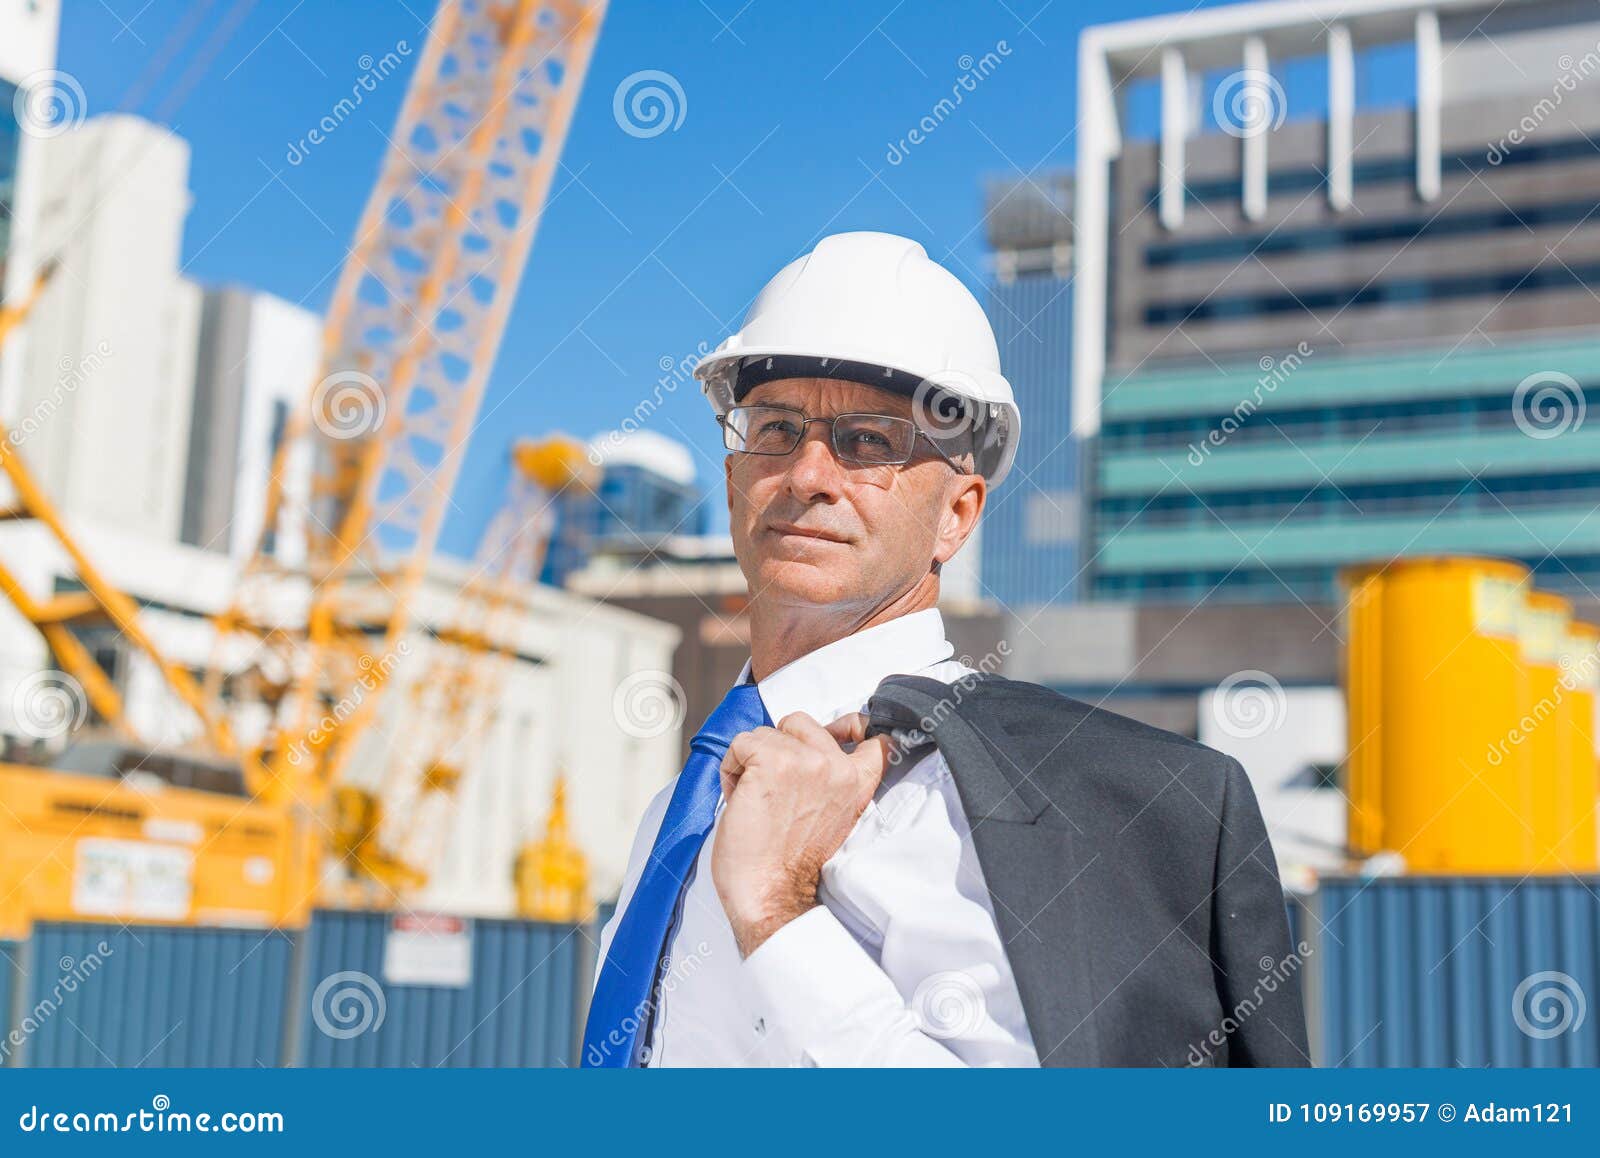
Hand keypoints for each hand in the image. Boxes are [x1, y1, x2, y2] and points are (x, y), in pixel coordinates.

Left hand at [712, 711, 891, 956]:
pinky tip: (739, 798)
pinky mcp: (772, 762)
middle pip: (800, 721)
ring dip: (750, 762)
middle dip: (779, 746)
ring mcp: (806, 761)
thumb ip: (829, 780)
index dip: (852, 727)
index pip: (874, 738)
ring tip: (754, 799)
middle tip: (773, 788)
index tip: (841, 733)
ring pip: (764, 733)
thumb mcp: (831, 817)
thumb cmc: (790, 864)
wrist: (770, 895)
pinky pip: (741, 743)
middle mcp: (837, 767)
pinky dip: (731, 768)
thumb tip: (807, 748)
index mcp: (856, 783)